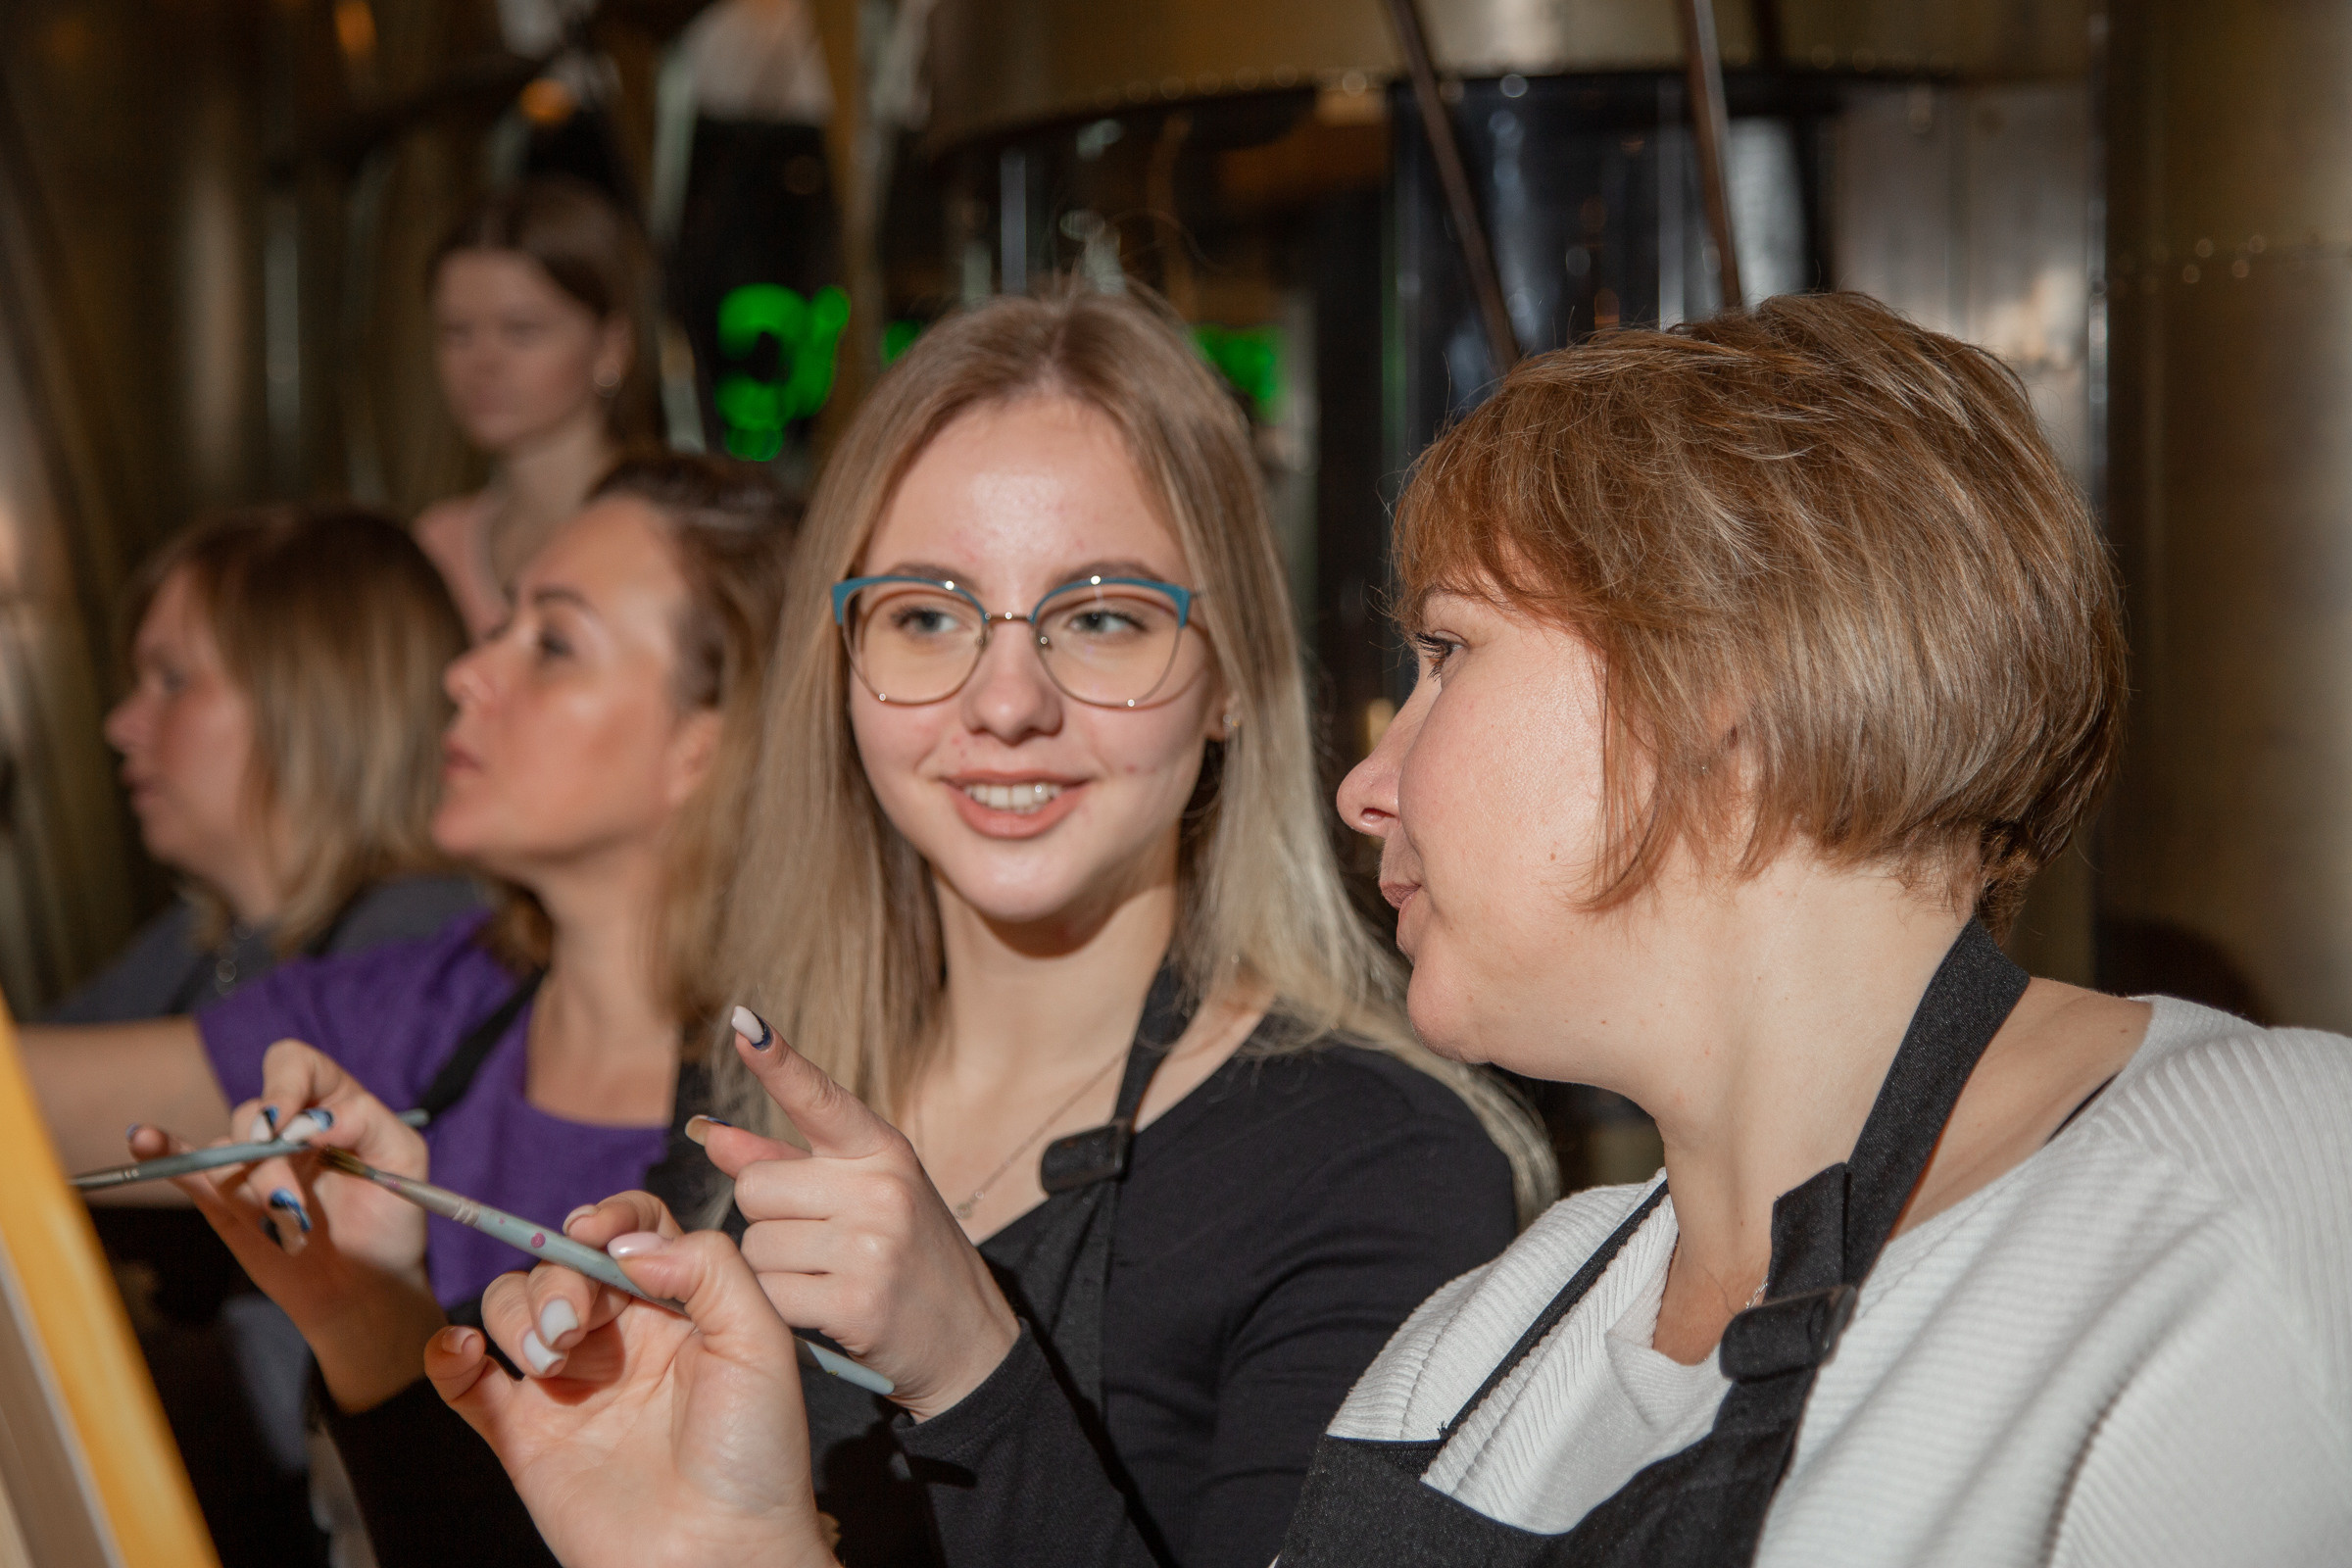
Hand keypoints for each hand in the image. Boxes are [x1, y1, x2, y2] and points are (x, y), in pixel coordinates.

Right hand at [141, 1039, 444, 1410]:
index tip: (290, 1127)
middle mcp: (286, 1126)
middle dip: (270, 1161)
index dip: (284, 1084)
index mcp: (332, 1103)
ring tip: (290, 1228)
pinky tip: (145, 1139)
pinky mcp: (224, 1199)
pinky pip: (185, 1167)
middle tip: (292, 1203)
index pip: (293, 1063)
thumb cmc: (391, 1222)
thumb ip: (366, 1122)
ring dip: (252, 1192)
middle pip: (253, 1115)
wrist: (364, 1291)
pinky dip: (163, 1151)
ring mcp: (253, 1162)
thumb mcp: (403, 1161)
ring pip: (225, 1152)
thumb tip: (315, 1119)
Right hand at [429, 1229, 838, 1567]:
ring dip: (516, 1313)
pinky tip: (461, 1349)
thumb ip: (710, 1268)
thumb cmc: (755, 1457)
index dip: (608, 1217)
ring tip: (548, 1357)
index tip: (592, 1229)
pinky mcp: (524, 1437)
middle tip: (574, 1325)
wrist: (720, 1557)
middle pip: (561, 1265)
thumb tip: (627, 1242)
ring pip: (512, 1308)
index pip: (632, 1231)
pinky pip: (465, 1384)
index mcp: (679, 1308)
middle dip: (557, 1277)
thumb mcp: (761, 1343)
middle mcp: (620, 1338)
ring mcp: (568, 1386)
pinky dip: (447, 1353)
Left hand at [694, 1008, 1020, 1420]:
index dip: (779, 1062)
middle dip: (768, 1219)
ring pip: (754, 1245)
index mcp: (882, 1151)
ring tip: (825, 1277)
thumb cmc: (905, 1256)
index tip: (744, 1023)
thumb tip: (711, 1134)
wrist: (968, 1338)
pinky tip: (822, 1310)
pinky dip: (781, 1308)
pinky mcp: (857, 1300)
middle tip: (815, 1242)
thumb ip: (784, 1162)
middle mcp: (880, 1188)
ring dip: (771, 1268)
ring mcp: (871, 1244)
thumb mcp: (861, 1195)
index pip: (820, 1098)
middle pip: (756, 1187)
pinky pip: (768, 1294)